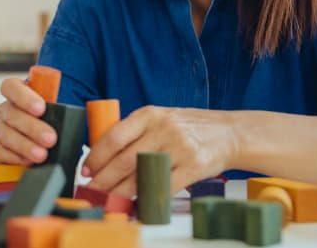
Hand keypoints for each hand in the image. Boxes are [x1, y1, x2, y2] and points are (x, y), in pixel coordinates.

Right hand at [0, 77, 57, 165]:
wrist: (48, 141)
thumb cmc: (54, 120)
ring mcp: (1, 129)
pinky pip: (1, 153)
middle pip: (11, 113)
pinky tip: (28, 161)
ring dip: (25, 146)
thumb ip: (63, 109)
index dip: (24, 97)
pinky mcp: (0, 148)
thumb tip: (74, 115)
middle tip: (50, 138)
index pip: (11, 86)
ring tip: (42, 155)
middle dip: (32, 127)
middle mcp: (7, 109)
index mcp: (19, 92)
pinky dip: (15, 158)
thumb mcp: (61, 109)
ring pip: (6, 135)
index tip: (41, 108)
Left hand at [81, 106, 239, 197]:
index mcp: (150, 114)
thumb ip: (136, 131)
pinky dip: (148, 197)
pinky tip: (138, 202)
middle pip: (124, 160)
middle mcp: (163, 129)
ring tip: (110, 198)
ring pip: (141, 176)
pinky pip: (164, 187)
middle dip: (104, 179)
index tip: (86, 170)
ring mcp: (179, 148)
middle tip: (92, 190)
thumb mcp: (161, 118)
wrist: (230, 132)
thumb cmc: (190, 127)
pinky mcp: (193, 166)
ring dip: (122, 192)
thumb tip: (103, 154)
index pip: (114, 136)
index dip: (96, 156)